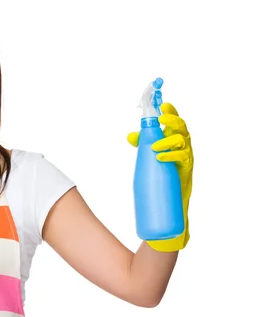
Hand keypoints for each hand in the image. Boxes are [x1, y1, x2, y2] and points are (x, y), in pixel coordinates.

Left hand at [127, 102, 193, 250]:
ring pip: (183, 142)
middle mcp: (183, 151)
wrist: (166, 212)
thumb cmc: (159, 184)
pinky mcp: (186, 174)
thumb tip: (130, 134)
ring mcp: (186, 162)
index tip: (163, 104)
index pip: (175, 125)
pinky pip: (183, 160)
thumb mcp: (148, 162)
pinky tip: (159, 156)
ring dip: (168, 140)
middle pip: (183, 129)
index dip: (171, 113)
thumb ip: (143, 147)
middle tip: (161, 119)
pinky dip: (170, 156)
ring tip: (154, 145)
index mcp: (174, 145)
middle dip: (173, 121)